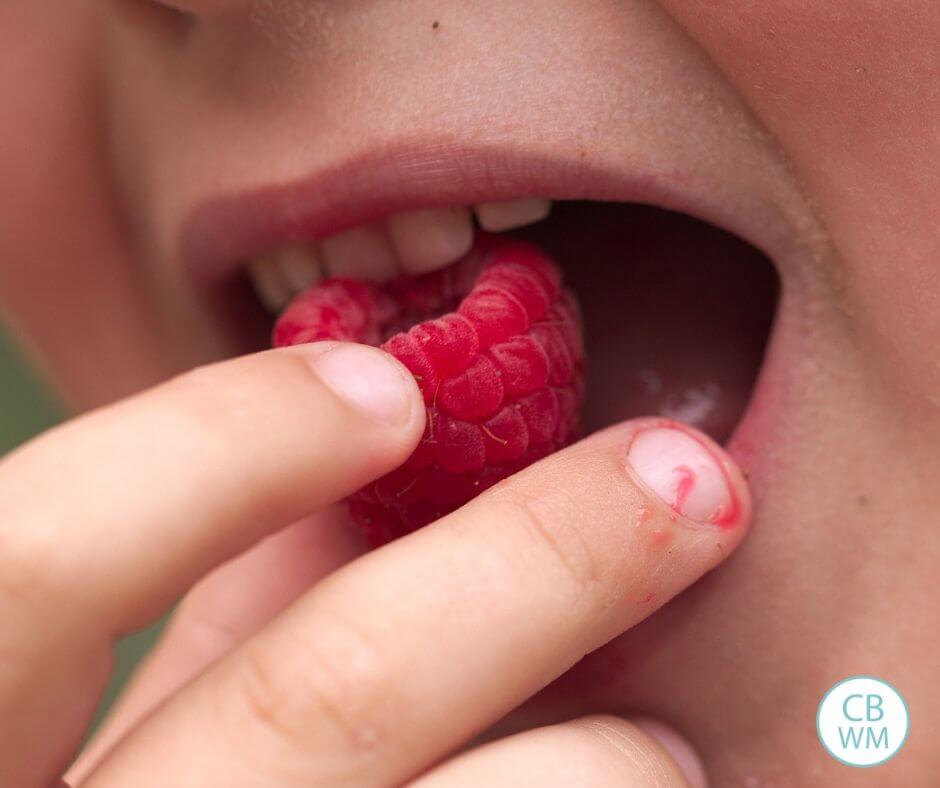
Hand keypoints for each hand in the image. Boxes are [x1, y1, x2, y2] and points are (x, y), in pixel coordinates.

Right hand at [0, 341, 748, 786]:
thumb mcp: (137, 747)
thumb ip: (218, 629)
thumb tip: (345, 482)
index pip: (33, 561)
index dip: (215, 445)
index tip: (391, 388)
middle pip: (317, 705)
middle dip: (533, 565)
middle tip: (685, 483)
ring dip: (603, 767)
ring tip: (666, 749)